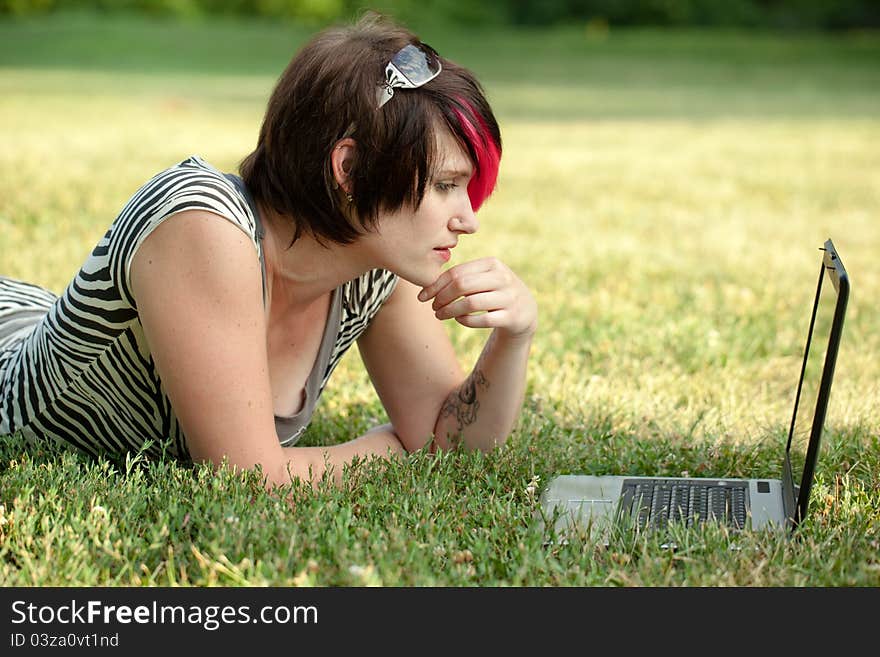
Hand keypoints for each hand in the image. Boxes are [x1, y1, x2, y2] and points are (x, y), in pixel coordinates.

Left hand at [417, 257, 537, 338]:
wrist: (525, 311)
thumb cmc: (494, 292)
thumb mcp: (483, 278)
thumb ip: (461, 277)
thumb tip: (427, 287)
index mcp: (492, 264)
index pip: (456, 272)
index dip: (436, 285)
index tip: (422, 297)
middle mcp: (502, 278)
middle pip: (462, 285)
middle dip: (441, 297)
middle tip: (433, 307)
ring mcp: (509, 297)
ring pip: (470, 303)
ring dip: (449, 311)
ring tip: (440, 315)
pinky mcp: (512, 317)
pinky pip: (482, 320)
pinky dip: (465, 320)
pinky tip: (459, 319)